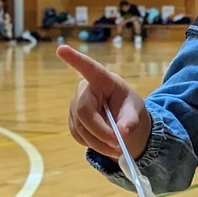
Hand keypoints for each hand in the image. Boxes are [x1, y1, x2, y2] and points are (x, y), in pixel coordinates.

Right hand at [57, 45, 151, 159]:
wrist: (124, 123)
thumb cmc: (130, 110)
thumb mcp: (136, 113)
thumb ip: (131, 122)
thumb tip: (123, 133)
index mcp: (103, 80)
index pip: (88, 68)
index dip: (75, 59)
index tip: (61, 49)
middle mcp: (85, 89)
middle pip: (84, 112)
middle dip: (100, 132)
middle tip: (118, 145)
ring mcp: (75, 104)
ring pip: (81, 128)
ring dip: (99, 142)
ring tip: (117, 147)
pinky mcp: (72, 119)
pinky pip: (78, 135)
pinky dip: (92, 144)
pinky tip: (104, 143)